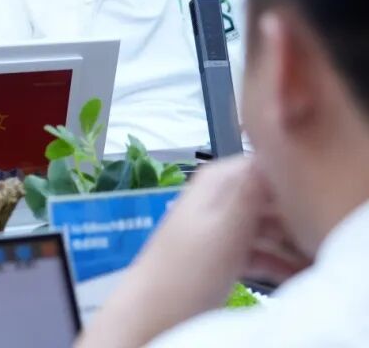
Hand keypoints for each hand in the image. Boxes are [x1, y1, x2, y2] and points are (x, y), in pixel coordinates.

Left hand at [78, 156, 307, 347]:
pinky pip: (262, 249)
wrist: (153, 311)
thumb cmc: (185, 270)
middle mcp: (219, 195)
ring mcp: (223, 224)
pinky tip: (295, 275)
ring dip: (290, 242)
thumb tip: (271, 153)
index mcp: (216, 180)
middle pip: (271, 195)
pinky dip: (278, 262)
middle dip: (294, 215)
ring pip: (269, 224)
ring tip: (307, 258)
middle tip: (310, 237)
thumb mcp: (225, 230)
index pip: (266, 162)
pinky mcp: (226, 251)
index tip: (309, 204)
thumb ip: (250, 194)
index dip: (291, 180)